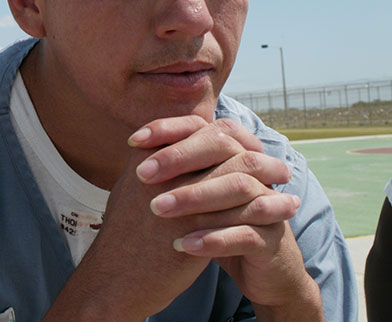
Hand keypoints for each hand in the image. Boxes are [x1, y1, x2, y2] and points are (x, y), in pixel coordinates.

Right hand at [46, 115, 285, 319]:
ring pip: (236, 174)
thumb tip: (174, 147)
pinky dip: (268, 206)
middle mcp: (163, 170)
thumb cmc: (125, 235)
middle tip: (277, 165)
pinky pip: (241, 209)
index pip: (194, 127)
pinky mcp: (194, 227)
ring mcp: (178, 196)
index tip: (248, 144)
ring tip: (286, 183)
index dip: (227, 134)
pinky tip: (284, 209)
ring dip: (268, 176)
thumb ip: (153, 164)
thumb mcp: (130, 189)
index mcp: (147, 156)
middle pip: (220, 143)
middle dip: (254, 151)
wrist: (116, 277)